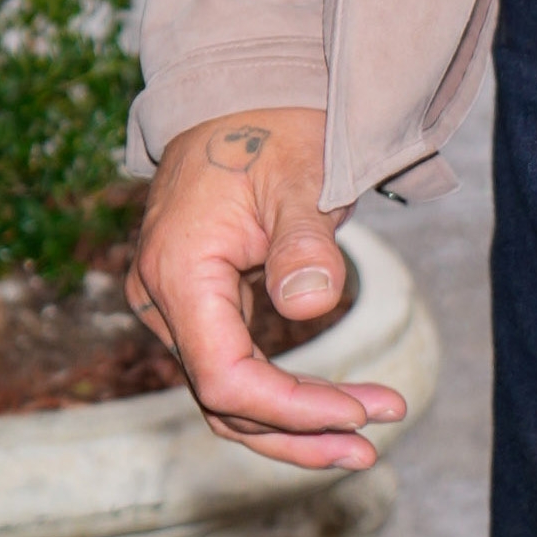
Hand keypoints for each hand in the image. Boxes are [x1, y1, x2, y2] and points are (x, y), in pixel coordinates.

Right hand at [127, 101, 412, 474]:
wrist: (243, 93)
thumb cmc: (275, 129)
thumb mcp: (298, 177)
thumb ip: (302, 243)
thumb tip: (312, 303)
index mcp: (179, 272)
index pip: (224, 377)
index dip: (291, 409)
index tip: (360, 413)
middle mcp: (163, 298)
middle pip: (223, 400)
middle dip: (300, 431)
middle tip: (374, 443)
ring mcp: (174, 304)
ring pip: (226, 395)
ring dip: (291, 426)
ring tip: (364, 442)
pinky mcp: (198, 304)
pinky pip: (232, 368)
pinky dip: (280, 395)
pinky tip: (334, 407)